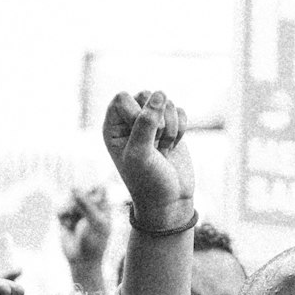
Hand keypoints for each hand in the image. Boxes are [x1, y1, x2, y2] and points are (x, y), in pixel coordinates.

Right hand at [58, 186, 111, 268]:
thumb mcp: (95, 221)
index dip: (91, 189)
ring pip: (69, 199)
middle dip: (77, 200)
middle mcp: (89, 208)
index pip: (98, 188)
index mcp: (102, 207)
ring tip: (71, 220)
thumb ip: (86, 204)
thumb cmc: (94, 242)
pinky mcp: (65, 219)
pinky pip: (60, 209)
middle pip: (81, 192)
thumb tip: (73, 187)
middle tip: (77, 210)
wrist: (81, 260)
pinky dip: (62, 215)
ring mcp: (77, 213)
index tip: (87, 195)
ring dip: (68, 208)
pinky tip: (65, 224)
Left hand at [103, 91, 193, 228]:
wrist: (170, 201)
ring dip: (170, 128)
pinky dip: (181, 129)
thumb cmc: (147, 181)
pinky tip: (173, 147)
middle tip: (155, 144)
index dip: (135, 112)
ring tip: (163, 150)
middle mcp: (130, 121)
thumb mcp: (140, 153)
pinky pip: (180, 111)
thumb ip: (146, 122)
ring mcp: (152, 123)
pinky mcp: (172, 126)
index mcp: (113, 127)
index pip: (122, 98)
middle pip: (146, 95)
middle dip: (157, 120)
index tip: (140, 135)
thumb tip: (160, 93)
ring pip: (166, 103)